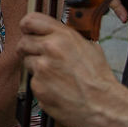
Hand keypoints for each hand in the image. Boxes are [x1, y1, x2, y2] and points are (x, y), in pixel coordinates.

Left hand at [18, 12, 127, 126]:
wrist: (104, 105)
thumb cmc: (99, 78)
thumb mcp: (88, 46)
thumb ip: (66, 38)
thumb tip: (52, 34)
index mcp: (63, 36)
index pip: (30, 21)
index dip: (26, 27)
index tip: (27, 32)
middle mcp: (50, 49)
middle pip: (23, 43)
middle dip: (29, 50)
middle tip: (40, 58)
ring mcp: (42, 69)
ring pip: (27, 62)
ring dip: (36, 68)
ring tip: (56, 76)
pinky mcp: (38, 87)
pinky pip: (33, 82)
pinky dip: (41, 85)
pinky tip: (57, 89)